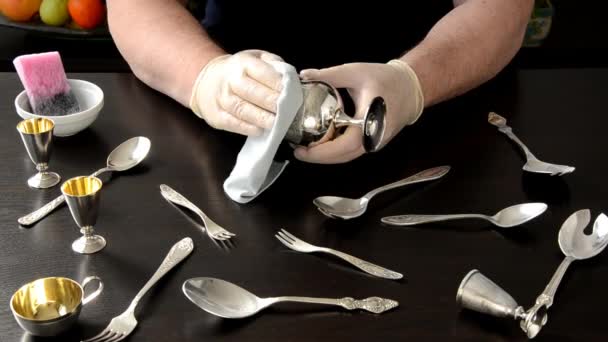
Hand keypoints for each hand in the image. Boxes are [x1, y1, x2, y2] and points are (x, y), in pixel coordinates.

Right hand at [189, 50, 283, 135]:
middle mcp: (230, 80)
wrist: (207, 81)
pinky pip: (233, 123)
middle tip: (286, 110)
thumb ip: (273, 64)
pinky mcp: (217, 116)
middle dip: (270, 102)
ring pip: (242, 109)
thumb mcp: (255, 58)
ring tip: (276, 123)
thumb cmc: (239, 72)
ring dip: (260, 118)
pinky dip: (247, 128)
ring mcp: (222, 98)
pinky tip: (260, 130)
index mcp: (242, 63)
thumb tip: (289, 77)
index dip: (276, 83)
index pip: (261, 72)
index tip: (290, 92)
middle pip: (251, 91)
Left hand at [294, 59, 423, 163]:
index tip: (302, 150)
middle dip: (318, 157)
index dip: (321, 152)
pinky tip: (320, 142)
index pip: (344, 145)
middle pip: (342, 156)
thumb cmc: (387, 80)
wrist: (410, 88)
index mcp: (370, 121)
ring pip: (346, 156)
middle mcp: (373, 137)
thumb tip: (304, 76)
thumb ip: (328, 75)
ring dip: (325, 155)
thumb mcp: (355, 72)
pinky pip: (350, 151)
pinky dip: (334, 150)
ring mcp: (373, 143)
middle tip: (297, 150)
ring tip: (305, 148)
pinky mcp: (371, 142)